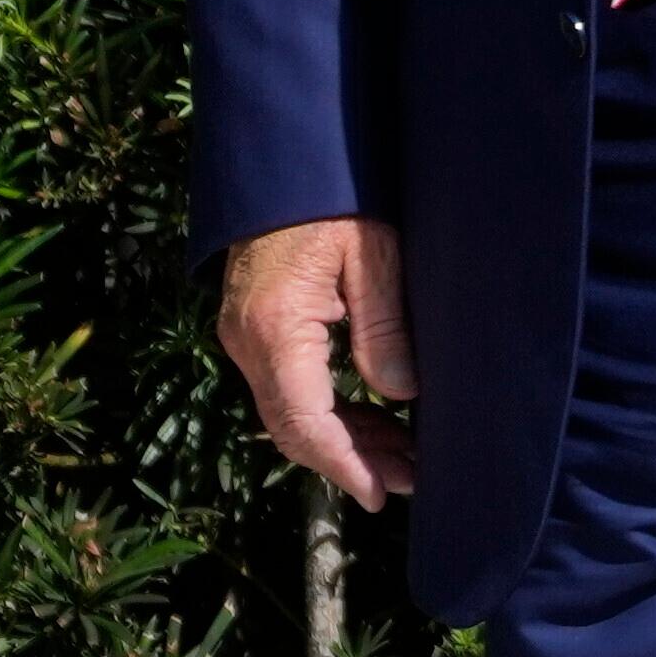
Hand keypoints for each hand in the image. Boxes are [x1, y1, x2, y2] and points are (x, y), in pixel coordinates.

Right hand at [217, 217, 412, 507]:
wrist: (285, 162)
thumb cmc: (334, 198)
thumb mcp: (373, 255)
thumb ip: (384, 327)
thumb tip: (399, 396)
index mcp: (275, 327)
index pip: (303, 421)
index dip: (343, 465)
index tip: (379, 494)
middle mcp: (247, 340)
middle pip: (292, 428)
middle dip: (350, 462)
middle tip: (410, 481)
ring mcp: (245, 337)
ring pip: (289, 413)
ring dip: (343, 441)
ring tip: (403, 459)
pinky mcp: (255, 330)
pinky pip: (287, 389)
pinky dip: (329, 413)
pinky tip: (374, 421)